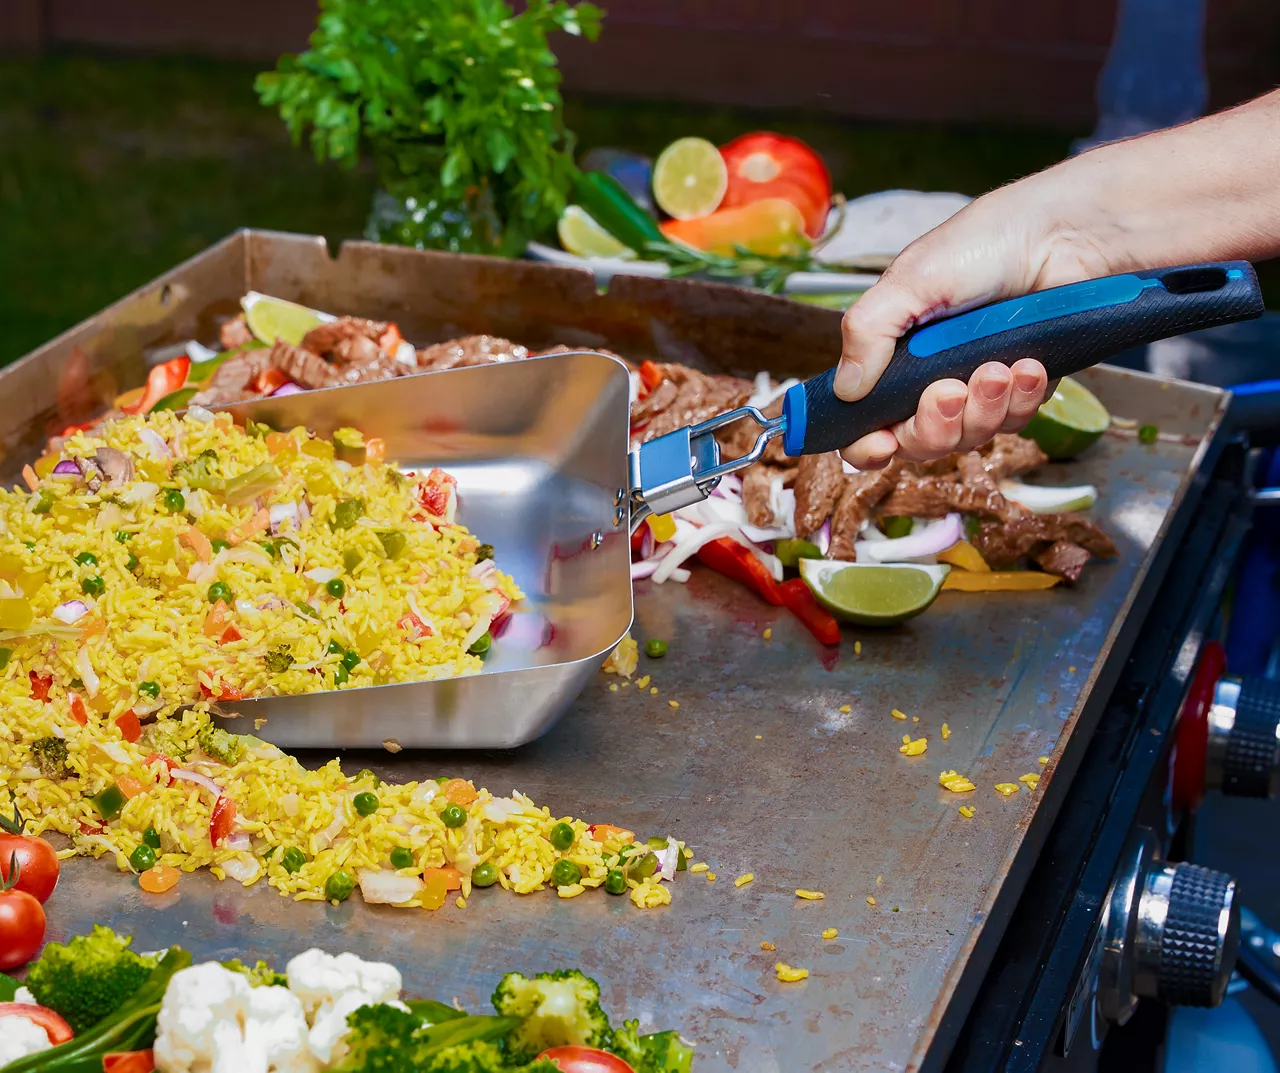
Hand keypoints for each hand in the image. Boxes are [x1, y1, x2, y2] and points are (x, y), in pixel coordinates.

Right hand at [834, 174, 1109, 467]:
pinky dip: (1021, 398)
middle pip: (918, 442)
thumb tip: (844, 389)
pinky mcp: (1020, 391)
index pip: (864, 423)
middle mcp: (928, 378)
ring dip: (981, 409)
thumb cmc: (982, 245)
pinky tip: (1027, 364)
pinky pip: (1014, 421)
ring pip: (968, 437)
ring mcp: (975, 388)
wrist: (1059, 235)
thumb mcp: (910, 281)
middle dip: (933, 426)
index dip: (867, 446)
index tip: (883, 444)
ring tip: (997, 367)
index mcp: (891, 356)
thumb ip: (867, 332)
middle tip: (947, 390)